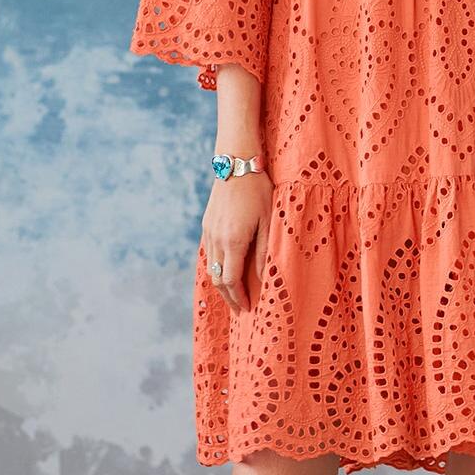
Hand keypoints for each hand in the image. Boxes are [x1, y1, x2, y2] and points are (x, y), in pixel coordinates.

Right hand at [202, 171, 272, 310]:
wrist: (236, 164)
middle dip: (229, 297)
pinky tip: (227, 271)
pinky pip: (210, 254)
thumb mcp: (267, 221)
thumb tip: (263, 279)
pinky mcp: (207, 225)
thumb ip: (264, 252)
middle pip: (218, 279)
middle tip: (240, 309)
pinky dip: (217, 268)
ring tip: (234, 295)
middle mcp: (217, 239)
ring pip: (212, 268)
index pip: (231, 280)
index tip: (247, 309)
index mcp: (233, 241)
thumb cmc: (258, 191)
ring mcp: (209, 232)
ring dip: (222, 284)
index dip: (239, 298)